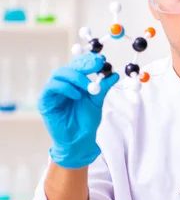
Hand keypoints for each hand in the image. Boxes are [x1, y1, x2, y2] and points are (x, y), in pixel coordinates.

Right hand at [38, 52, 118, 168]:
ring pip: (59, 74)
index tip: (101, 60)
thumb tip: (114, 74)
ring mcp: (52, 92)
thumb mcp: (97, 100)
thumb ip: (103, 87)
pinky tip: (77, 96)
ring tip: (90, 88)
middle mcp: (61, 85)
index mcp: (73, 83)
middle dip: (83, 65)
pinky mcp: (44, 101)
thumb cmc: (86, 121)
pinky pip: (52, 87)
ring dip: (77, 77)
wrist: (79, 140)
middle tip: (97, 65)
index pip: (77, 65)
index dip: (88, 60)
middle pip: (68, 67)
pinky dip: (66, 88)